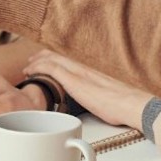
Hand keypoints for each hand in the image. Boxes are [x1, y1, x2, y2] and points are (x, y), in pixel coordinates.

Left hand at [24, 51, 154, 128]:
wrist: (133, 105)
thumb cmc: (125, 105)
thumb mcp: (109, 97)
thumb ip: (98, 95)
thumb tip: (97, 103)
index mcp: (92, 70)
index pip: (68, 59)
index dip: (54, 58)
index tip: (44, 62)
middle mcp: (85, 67)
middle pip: (57, 55)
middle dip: (42, 57)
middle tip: (31, 63)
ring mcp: (79, 72)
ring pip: (52, 59)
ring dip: (37, 62)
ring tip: (27, 68)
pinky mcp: (75, 80)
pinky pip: (51, 68)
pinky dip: (39, 68)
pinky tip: (31, 72)